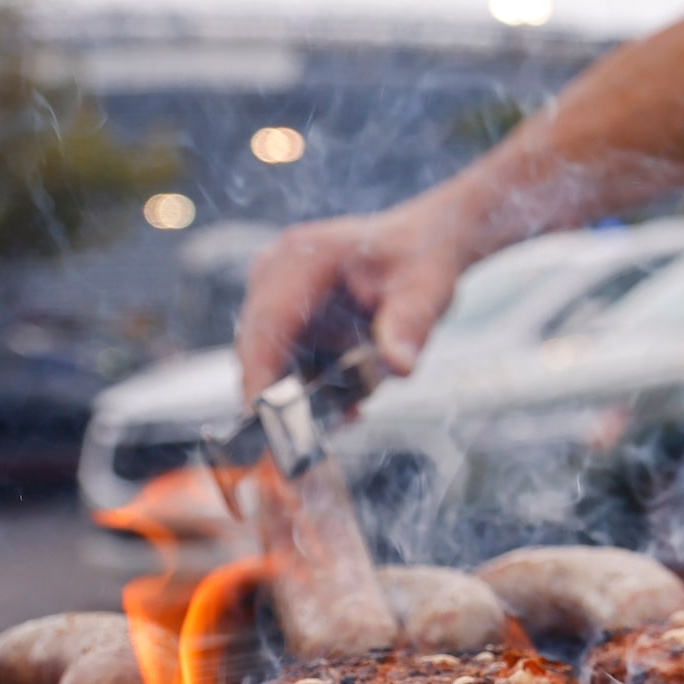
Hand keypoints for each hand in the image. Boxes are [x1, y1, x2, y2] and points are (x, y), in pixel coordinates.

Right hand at [234, 197, 471, 401]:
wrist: (421, 245)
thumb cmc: (419, 259)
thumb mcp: (426, 289)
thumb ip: (411, 325)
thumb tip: (400, 365)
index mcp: (303, 257)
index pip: (267, 321)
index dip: (260, 373)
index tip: (266, 418)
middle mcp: (277, 272)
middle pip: (258, 346)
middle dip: (283, 395)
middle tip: (315, 438)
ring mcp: (275, 294)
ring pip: (269, 360)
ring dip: (302, 394)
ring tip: (351, 411)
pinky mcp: (284, 316)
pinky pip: (285, 361)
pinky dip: (311, 385)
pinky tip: (349, 398)